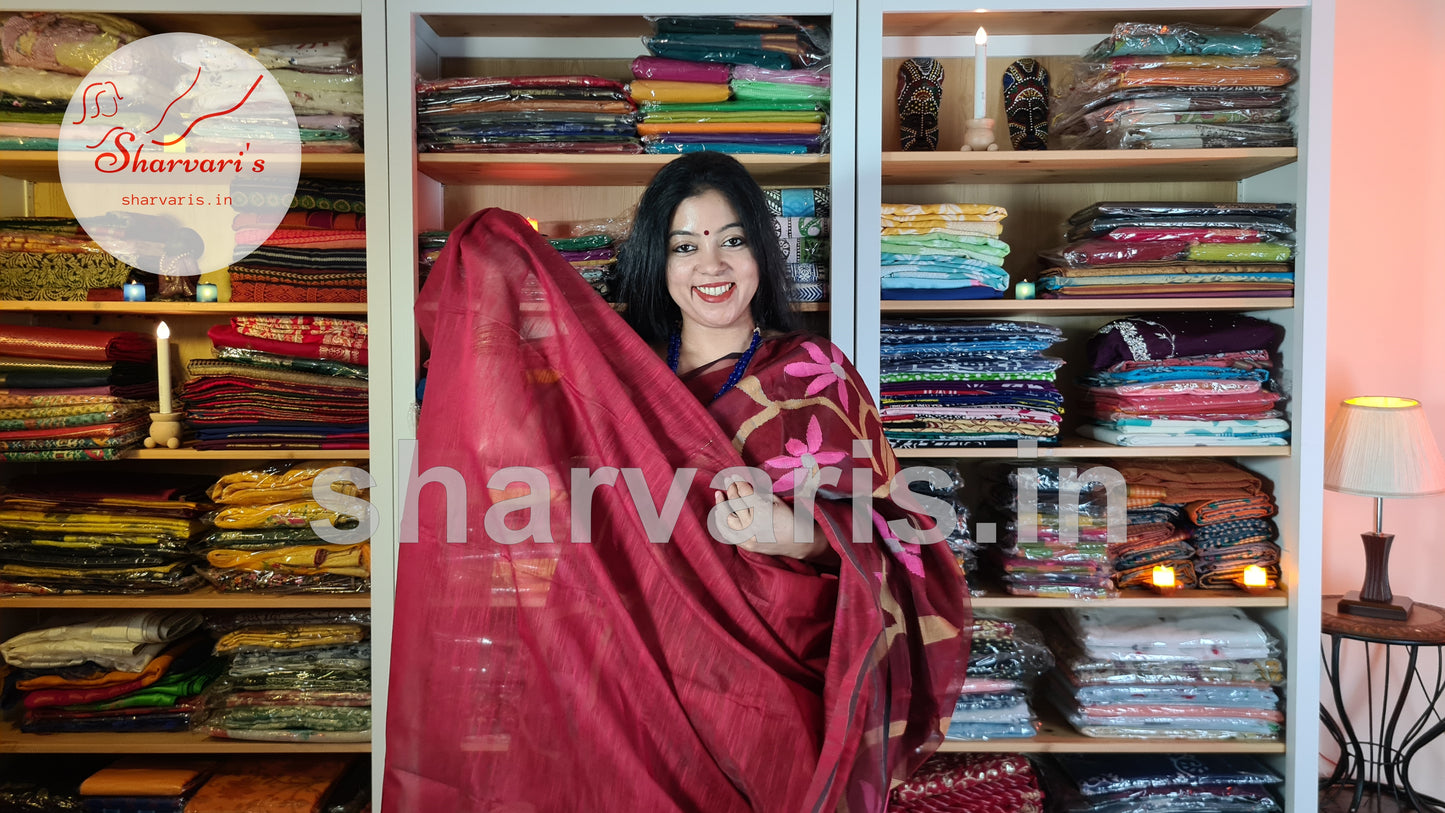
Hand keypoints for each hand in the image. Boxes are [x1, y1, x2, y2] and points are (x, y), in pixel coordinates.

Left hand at [714, 479, 829, 560]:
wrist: (798, 541)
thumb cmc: (789, 517)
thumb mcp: (776, 500)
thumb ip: (758, 493)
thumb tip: (743, 486)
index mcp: (762, 510)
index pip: (743, 491)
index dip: (737, 482)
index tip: (733, 476)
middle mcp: (753, 524)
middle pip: (735, 502)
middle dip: (730, 489)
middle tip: (728, 482)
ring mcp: (748, 536)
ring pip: (727, 518)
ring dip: (721, 505)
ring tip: (719, 495)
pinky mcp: (747, 545)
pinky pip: (728, 534)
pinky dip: (721, 523)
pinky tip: (719, 513)